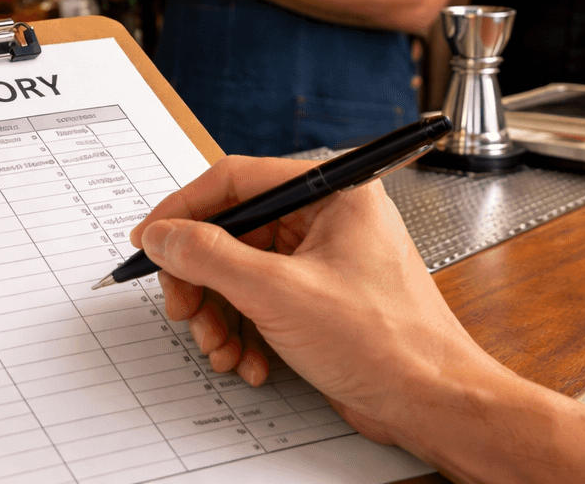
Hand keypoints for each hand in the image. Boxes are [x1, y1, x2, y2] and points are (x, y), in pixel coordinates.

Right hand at [129, 155, 499, 449]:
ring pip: (242, 274)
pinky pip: (262, 303)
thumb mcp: (279, 294)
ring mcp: (325, 262)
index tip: (150, 239)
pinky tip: (250, 363)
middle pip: (234, 233)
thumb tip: (164, 235)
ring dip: (221, 315)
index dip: (185, 209)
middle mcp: (329, 220)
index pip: (237, 180)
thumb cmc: (387, 342)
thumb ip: (210, 257)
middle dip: (202, 279)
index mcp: (333, 193)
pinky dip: (246, 334)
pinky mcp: (321, 301)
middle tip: (183, 309)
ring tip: (221, 348)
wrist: (434, 404)